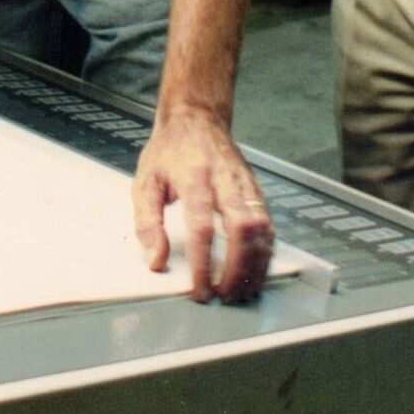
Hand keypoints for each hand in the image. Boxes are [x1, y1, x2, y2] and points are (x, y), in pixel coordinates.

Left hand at [132, 108, 274, 303]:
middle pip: (240, 228)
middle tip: (224, 295)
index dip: (203, 263)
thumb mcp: (145, 182)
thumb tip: (155, 260)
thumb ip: (147, 223)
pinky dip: (265, 251)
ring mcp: (245, 184)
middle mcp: (225, 180)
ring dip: (255, 265)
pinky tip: (256, 270)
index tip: (199, 289)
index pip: (202, 226)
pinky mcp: (256, 190)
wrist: (196, 118)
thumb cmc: (170, 150)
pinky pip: (268, 224)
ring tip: (241, 291)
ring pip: (261, 227)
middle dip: (236, 269)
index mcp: (194, 177)